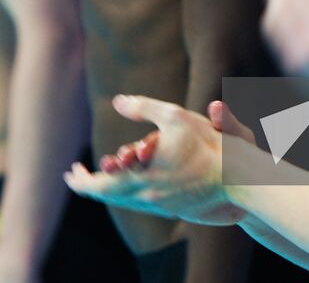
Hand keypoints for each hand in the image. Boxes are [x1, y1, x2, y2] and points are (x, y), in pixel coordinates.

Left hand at [65, 95, 244, 225]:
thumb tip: (117, 101)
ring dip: (107, 190)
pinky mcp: (173, 207)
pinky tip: (127, 185)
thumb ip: (144, 107)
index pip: (99, 185)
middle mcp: (147, 195)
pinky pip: (140, 203)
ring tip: (96, 179)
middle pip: (106, 196)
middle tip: (75, 176)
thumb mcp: (175, 116)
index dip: (81, 180)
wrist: (239, 179)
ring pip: (123, 202)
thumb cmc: (209, 144)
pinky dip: (125, 194)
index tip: (70, 171)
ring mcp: (160, 204)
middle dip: (88, 185)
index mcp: (141, 176)